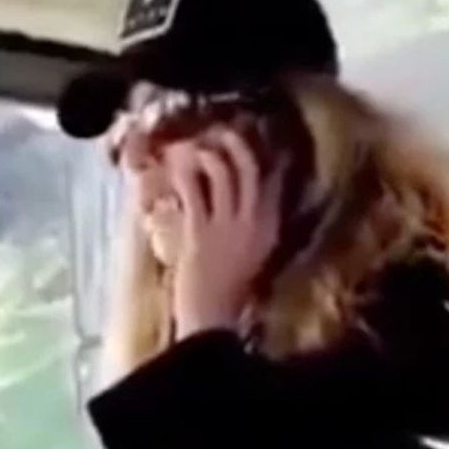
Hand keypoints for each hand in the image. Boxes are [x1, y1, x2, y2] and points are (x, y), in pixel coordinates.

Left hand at [168, 127, 283, 338]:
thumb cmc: (231, 292)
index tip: (256, 137)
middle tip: (221, 131)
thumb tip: (247, 199)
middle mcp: (254, 219)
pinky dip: (183, 170)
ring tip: (193, 146)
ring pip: (220, 171)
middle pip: (248, 167)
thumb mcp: (254, 254)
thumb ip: (252, 225)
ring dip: (205, 152)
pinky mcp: (200, 230)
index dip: (266, 155)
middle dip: (234, 142)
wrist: (213, 317)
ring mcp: (227, 223)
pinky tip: (174, 162)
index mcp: (271, 227)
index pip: (274, 181)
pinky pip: (192, 189)